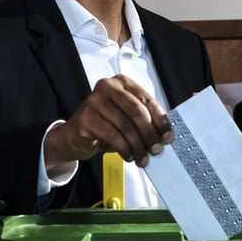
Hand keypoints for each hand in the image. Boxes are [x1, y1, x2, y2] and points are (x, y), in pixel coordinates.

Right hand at [44, 75, 171, 169]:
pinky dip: (125, 149)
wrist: (73, 137)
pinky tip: (129, 156)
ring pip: (125, 126)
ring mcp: (94, 101)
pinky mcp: (85, 118)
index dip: (160, 119)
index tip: (168, 136)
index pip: (146, 99)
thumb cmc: (104, 126)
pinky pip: (112, 136)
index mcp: (121, 82)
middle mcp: (107, 87)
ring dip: (138, 146)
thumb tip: (166, 136)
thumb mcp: (126, 119)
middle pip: (137, 112)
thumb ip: (144, 121)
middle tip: (157, 150)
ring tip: (143, 158)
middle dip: (150, 134)